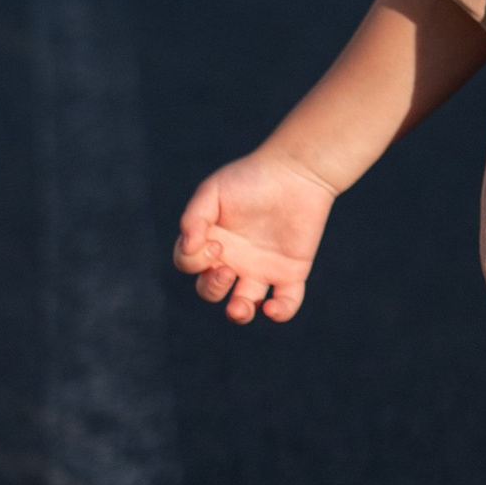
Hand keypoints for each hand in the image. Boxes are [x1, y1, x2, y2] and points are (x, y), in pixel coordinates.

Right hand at [172, 147, 334, 325]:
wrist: (297, 171)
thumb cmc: (252, 177)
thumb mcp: (214, 190)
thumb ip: (194, 217)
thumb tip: (189, 247)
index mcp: (211, 240)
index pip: (189, 264)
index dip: (194, 262)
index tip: (215, 244)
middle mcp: (233, 258)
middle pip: (211, 290)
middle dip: (212, 288)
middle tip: (226, 269)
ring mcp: (261, 268)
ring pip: (243, 306)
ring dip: (238, 313)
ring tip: (239, 307)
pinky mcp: (290, 272)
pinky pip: (286, 303)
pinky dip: (280, 312)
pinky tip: (273, 308)